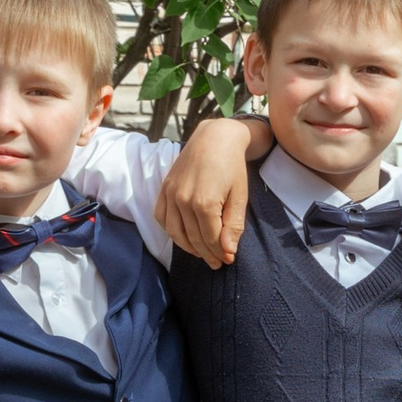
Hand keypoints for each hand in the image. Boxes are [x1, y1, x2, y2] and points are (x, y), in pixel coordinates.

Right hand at [157, 116, 263, 266]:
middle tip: (217, 263)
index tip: (228, 260)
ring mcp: (170, 194)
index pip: (210, 239)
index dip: (220, 252)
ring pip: (175, 231)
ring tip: (202, 254)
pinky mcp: (164, 188)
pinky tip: (183, 236)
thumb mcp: (240, 196)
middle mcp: (183, 200)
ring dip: (188, 247)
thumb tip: (228, 251)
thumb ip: (234, 225)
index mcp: (204, 203)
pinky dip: (170, 230)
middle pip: (193, 238)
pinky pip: (161, 217)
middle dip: (207, 254)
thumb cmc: (232, 166)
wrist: (215, 138)